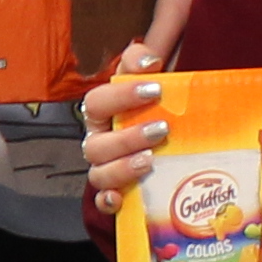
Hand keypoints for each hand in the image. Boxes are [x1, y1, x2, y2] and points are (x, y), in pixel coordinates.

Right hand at [79, 70, 170, 216]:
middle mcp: (98, 142)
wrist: (166, 148)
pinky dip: (109, 201)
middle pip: (95, 143)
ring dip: (121, 167)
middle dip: (126, 136)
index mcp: (103, 114)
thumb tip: (150, 59)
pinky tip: (122, 198)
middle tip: (161, 129)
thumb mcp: (150, 84)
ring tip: (150, 161)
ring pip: (98, 173)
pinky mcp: (115, 195)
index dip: (122, 96)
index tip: (155, 89)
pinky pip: (103, 202)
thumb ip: (143, 64)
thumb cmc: (154, 113)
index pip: (98, 101)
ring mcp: (104, 170)